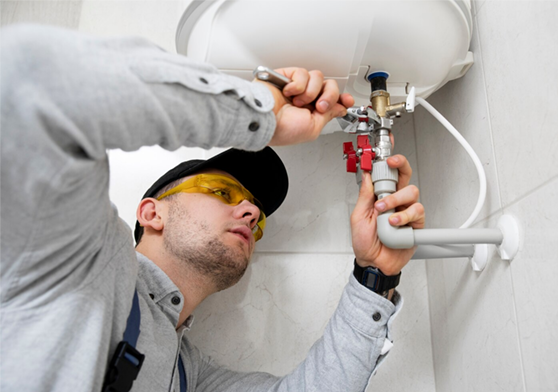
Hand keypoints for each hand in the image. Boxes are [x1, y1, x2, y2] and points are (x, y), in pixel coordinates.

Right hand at [258, 67, 353, 145]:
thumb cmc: (282, 129)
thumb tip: (340, 108)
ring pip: (317, 78)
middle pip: (329, 86)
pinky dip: (298, 85)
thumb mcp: (313, 127)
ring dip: (311, 92)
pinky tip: (288, 93)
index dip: (342, 98)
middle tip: (319, 106)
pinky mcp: (286, 76)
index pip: (332, 100)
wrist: (264, 119)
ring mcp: (296, 87)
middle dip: (329, 96)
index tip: (347, 100)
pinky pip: (302, 73)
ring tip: (298, 102)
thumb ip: (328, 115)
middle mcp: (305, 98)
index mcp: (312, 112)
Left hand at [350, 155, 424, 275]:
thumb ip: (364, 195)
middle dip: (401, 167)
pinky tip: (395, 223)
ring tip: (384, 213)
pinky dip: (404, 216)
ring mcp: (406, 211)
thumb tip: (366, 175)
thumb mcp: (358, 216)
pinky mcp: (416, 224)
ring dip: (396, 200)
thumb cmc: (365, 242)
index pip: (388, 174)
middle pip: (406, 176)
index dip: (390, 162)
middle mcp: (396, 201)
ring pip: (412, 192)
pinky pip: (417, 212)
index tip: (386, 156)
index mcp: (381, 197)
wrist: (373, 263)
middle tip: (391, 166)